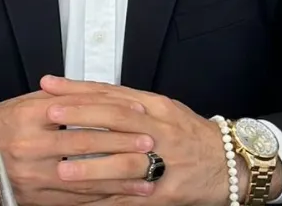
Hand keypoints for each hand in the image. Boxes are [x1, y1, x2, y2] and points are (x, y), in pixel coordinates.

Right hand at [0, 88, 160, 205]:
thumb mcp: (25, 104)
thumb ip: (62, 99)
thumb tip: (102, 96)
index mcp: (30, 117)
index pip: (80, 114)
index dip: (113, 115)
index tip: (138, 115)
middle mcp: (29, 148)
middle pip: (86, 147)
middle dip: (123, 147)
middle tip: (152, 146)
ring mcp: (31, 177)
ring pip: (85, 179)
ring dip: (120, 180)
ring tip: (148, 178)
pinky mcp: (33, 200)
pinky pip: (74, 202)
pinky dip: (101, 200)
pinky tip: (121, 198)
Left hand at [39, 76, 281, 205]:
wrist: (232, 163)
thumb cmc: (190, 134)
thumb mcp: (162, 109)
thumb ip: (127, 103)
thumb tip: (83, 94)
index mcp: (156, 107)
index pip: (112, 94)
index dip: (79, 89)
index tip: (50, 87)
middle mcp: (161, 129)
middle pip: (117, 119)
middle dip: (81, 117)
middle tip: (49, 115)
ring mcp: (167, 162)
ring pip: (126, 162)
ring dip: (93, 167)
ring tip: (62, 168)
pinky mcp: (169, 192)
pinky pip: (135, 198)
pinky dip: (110, 201)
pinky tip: (86, 204)